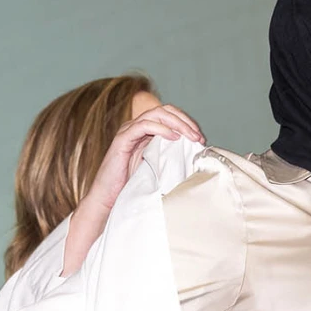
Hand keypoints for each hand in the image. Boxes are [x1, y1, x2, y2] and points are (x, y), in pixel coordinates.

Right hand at [60, 104, 203, 276]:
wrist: (109, 200)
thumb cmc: (132, 186)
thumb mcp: (158, 168)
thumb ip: (171, 156)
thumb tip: (196, 154)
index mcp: (146, 132)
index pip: (170, 115)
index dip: (187, 122)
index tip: (201, 138)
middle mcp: (136, 127)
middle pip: (165, 110)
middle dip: (185, 121)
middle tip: (199, 137)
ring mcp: (128, 131)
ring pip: (156, 113)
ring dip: (177, 123)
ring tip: (190, 136)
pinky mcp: (122, 140)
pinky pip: (143, 126)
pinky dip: (161, 128)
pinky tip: (173, 137)